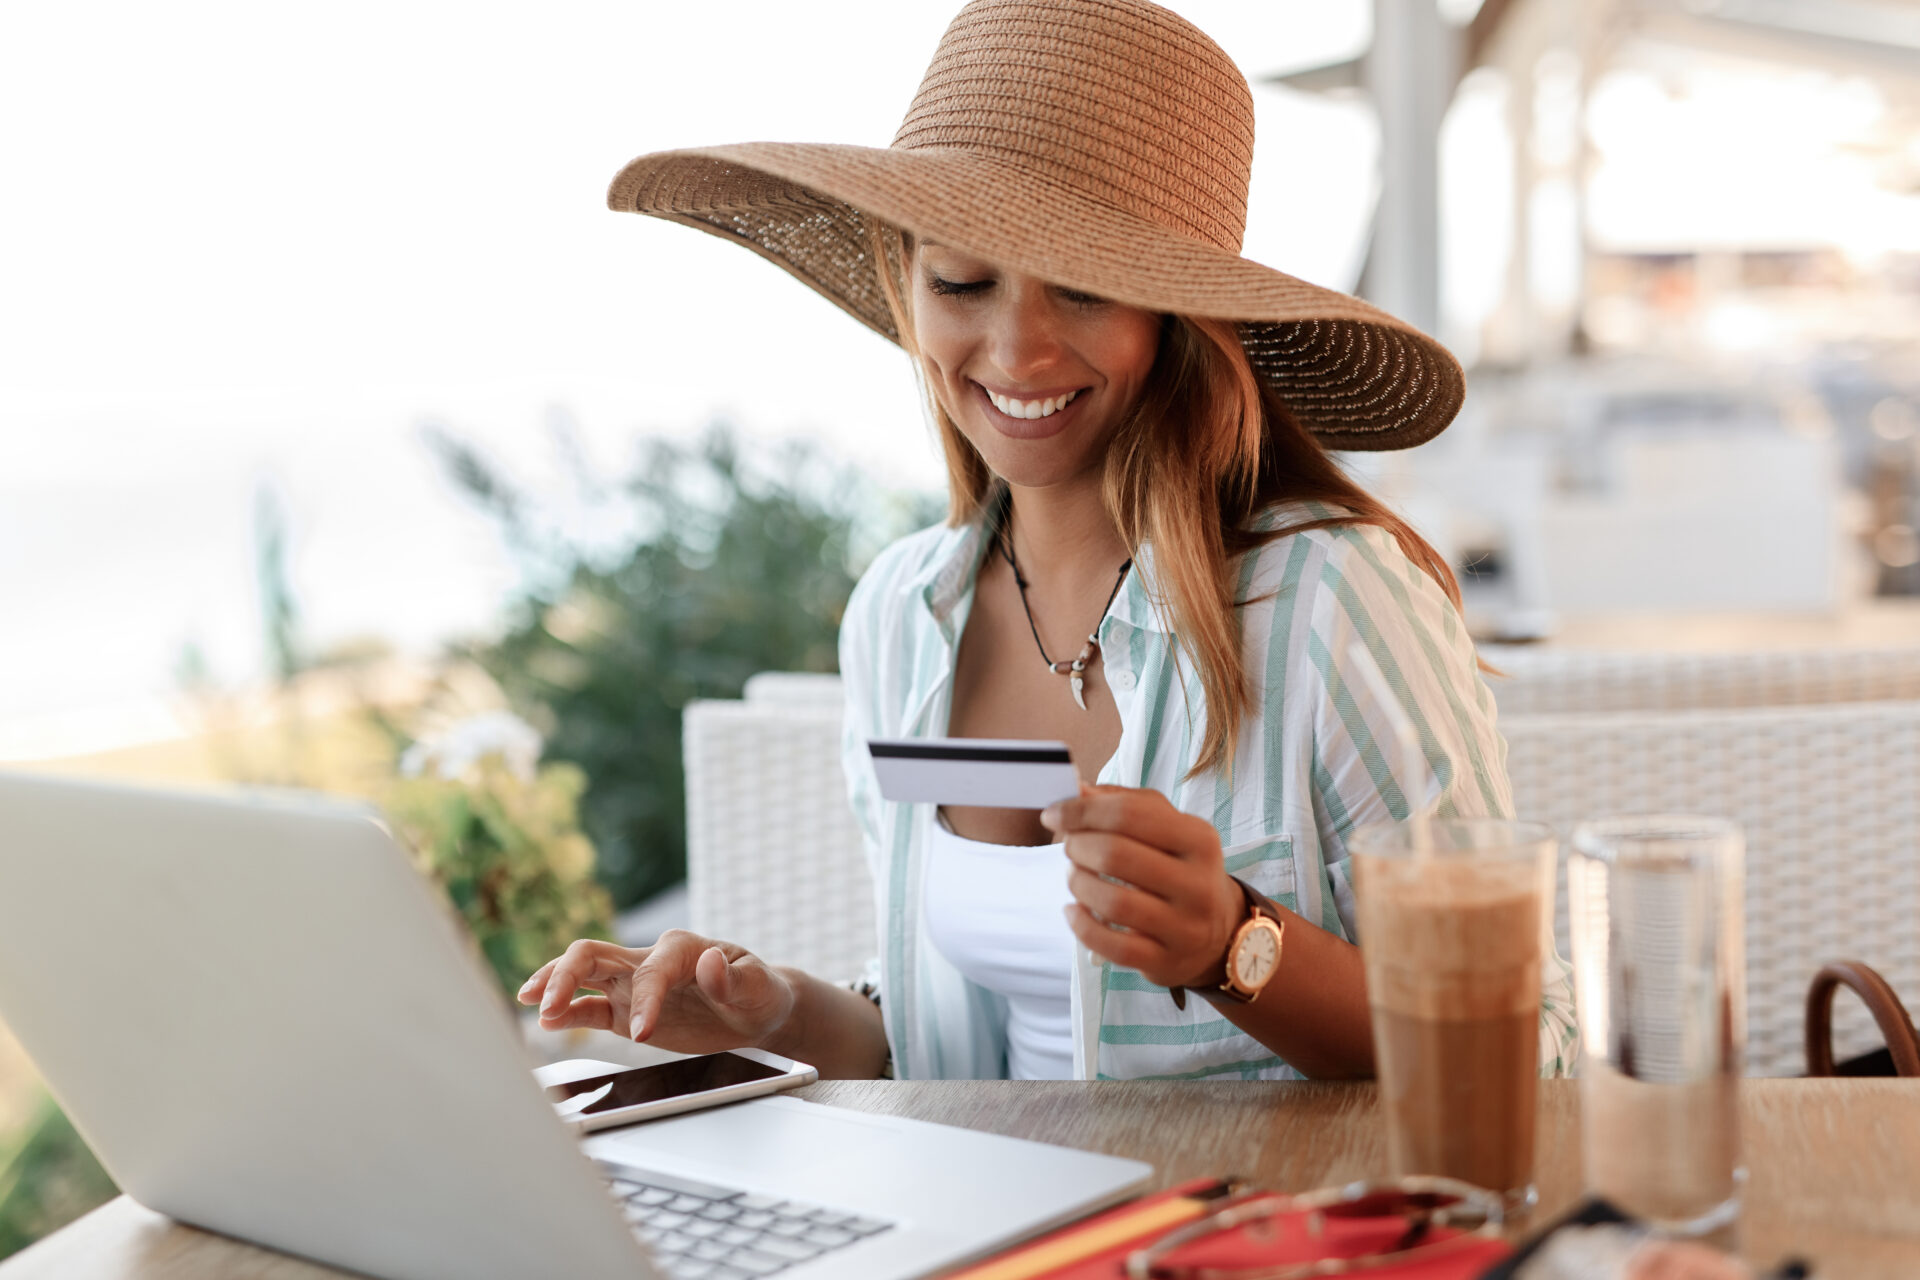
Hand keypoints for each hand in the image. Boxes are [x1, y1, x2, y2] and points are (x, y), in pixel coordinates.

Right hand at [517, 931, 796, 1053]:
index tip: (642, 1034)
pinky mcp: (626, 1010)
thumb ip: (734, 976)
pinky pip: (589, 1007)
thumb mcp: (758, 985)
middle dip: (565, 976)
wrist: (756, 1010)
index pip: (649, 971)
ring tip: (530, 1004)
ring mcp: (633, 984)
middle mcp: (649, 960)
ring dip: (553, 985)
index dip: (643, 1000)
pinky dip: (566, 1012)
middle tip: (547, 1008)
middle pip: (593, 954)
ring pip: (582, 974)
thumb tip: (709, 961)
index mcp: (680, 948)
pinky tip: (546, 1021)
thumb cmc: (758, 992)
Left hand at [1041, 783, 1243, 990]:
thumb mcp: (1165, 828)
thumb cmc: (1178, 868)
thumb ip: (1122, 803)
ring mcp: (1185, 926)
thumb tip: (1075, 790)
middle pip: (1116, 855)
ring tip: (1074, 876)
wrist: (1218, 933)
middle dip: (1078, 846)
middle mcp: (1198, 883)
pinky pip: (1112, 945)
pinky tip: (1074, 911)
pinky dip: (1081, 926)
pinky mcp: (1166, 961)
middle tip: (1069, 846)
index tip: (1053, 813)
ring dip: (1078, 884)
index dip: (1081, 811)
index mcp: (1199, 838)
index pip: (1128, 814)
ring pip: (1113, 902)